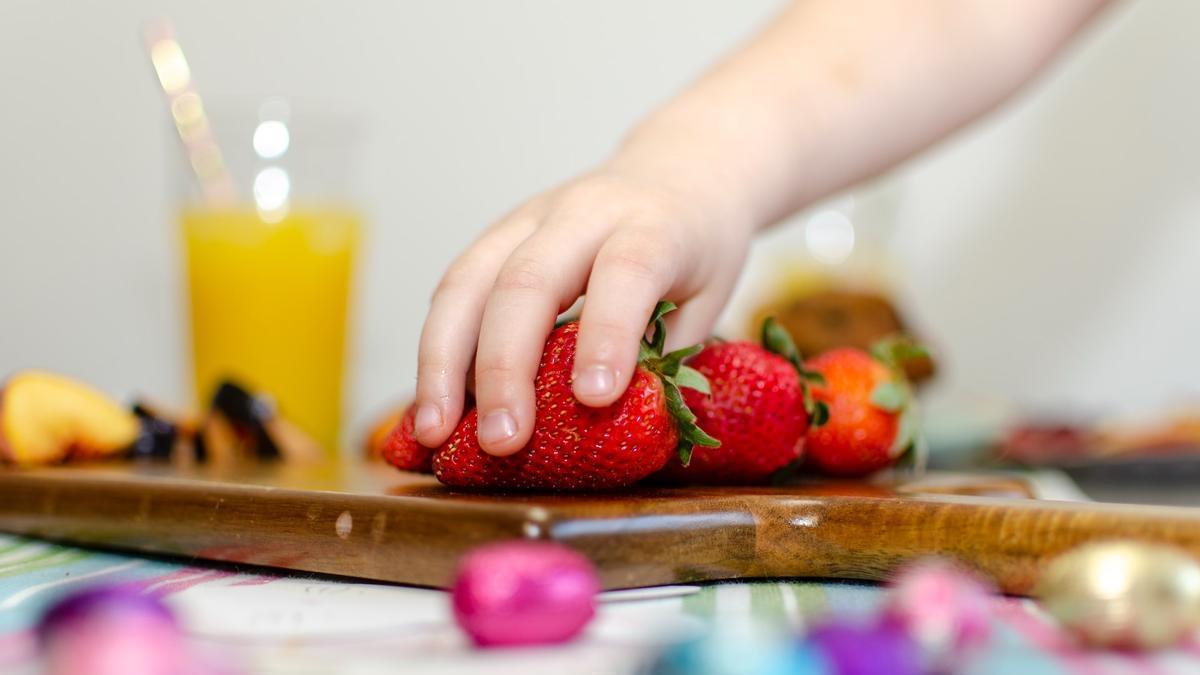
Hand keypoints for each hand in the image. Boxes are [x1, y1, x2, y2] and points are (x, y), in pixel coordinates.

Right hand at [412, 162, 752, 455]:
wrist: (677, 170)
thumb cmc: (696, 246)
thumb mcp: (708, 298)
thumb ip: (666, 356)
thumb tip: (614, 427)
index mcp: (652, 225)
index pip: (626, 272)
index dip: (607, 333)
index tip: (595, 398)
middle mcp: (582, 213)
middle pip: (528, 279)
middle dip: (505, 366)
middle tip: (501, 440)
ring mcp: (529, 219)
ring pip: (469, 280)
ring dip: (443, 362)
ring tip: (432, 431)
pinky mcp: (497, 235)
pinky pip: (454, 288)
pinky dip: (439, 348)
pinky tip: (433, 401)